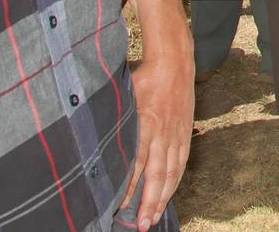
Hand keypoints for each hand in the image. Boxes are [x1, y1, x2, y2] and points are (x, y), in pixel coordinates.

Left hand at [124, 56, 194, 230]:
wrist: (174, 62)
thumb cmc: (144, 77)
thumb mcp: (124, 96)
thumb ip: (115, 121)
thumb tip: (94, 141)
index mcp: (145, 123)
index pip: (137, 162)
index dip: (130, 187)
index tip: (122, 207)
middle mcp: (162, 132)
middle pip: (157, 173)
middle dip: (149, 202)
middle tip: (142, 224)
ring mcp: (176, 134)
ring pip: (171, 172)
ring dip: (163, 197)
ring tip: (155, 217)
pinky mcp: (184, 132)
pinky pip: (181, 161)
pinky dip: (175, 180)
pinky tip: (169, 194)